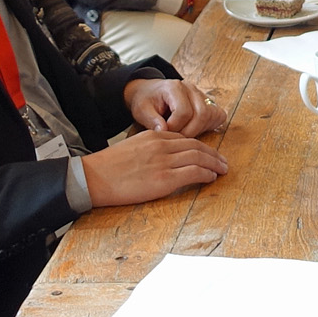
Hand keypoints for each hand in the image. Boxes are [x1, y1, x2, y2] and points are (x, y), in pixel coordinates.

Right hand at [80, 127, 226, 206]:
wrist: (94, 177)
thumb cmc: (108, 167)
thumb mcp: (132, 148)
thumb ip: (150, 149)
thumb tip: (163, 159)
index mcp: (154, 136)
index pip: (185, 138)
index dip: (200, 146)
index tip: (209, 152)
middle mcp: (162, 146)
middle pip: (196, 146)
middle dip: (213, 154)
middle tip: (223, 161)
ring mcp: (164, 162)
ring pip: (199, 158)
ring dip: (215, 164)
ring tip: (223, 169)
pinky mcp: (165, 179)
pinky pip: (194, 173)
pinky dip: (207, 174)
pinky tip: (212, 177)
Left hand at [124, 78, 227, 137]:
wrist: (150, 92)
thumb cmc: (146, 101)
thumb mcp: (142, 110)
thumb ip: (152, 120)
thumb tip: (164, 131)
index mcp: (174, 87)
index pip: (184, 111)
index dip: (175, 127)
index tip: (164, 133)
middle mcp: (191, 89)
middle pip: (201, 114)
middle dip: (188, 132)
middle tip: (175, 138)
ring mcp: (201, 95)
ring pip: (211, 115)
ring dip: (198, 130)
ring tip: (183, 134)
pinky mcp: (208, 102)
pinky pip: (218, 115)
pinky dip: (209, 126)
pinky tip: (195, 130)